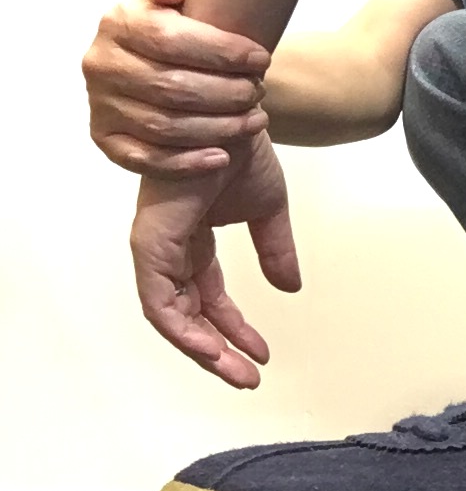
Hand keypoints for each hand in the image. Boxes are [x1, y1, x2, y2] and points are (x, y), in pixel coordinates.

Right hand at [83, 0, 272, 178]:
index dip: (222, 52)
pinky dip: (187, 162)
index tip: (261, 59)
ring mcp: (101, 104)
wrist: (168, 60)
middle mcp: (101, 63)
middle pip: (171, 87)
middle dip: (227, 93)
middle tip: (260, 92)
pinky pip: (146, 159)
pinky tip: (223, 156)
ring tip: (256, 120)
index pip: (170, 39)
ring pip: (165, 126)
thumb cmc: (184, 23)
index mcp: (118, 22)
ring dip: (219, 128)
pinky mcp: (107, 139)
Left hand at [132, 131, 300, 387]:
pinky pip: (158, 298)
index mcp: (192, 238)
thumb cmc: (239, 147)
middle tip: (247, 376)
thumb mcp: (269, 211)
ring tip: (235, 371)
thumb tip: (289, 289)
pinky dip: (182, 328)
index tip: (260, 353)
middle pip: (187, 312)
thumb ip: (276, 251)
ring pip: (169, 314)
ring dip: (201, 347)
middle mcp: (170, 245)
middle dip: (218, 349)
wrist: (233, 114)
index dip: (233, 329)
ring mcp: (157, 244)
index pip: (207, 297)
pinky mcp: (152, 240)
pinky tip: (210, 347)